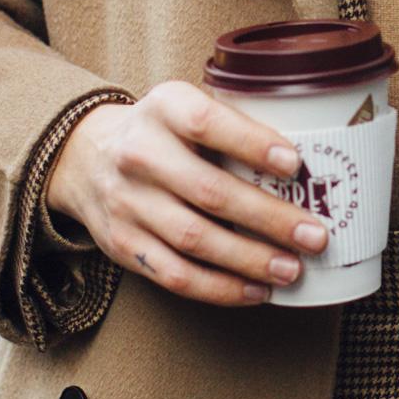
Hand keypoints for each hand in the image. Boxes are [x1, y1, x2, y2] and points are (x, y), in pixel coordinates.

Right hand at [43, 81, 329, 306]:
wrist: (85, 156)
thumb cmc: (163, 134)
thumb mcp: (186, 107)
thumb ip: (233, 126)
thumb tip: (305, 170)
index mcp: (163, 109)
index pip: (206, 123)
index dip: (252, 143)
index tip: (294, 163)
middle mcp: (139, 154)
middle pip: (209, 192)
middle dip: (268, 219)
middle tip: (313, 236)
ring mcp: (127, 202)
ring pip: (194, 239)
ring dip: (249, 259)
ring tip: (292, 269)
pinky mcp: (122, 244)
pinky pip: (175, 275)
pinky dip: (220, 288)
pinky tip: (256, 290)